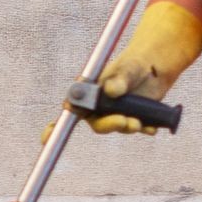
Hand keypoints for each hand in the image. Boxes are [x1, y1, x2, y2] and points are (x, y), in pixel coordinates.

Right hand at [40, 1, 201, 140]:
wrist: (156, 66)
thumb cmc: (135, 64)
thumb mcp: (129, 68)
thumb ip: (120, 79)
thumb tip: (111, 91)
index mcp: (90, 91)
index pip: (71, 109)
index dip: (55, 127)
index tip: (45, 138)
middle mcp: (99, 106)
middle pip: (97, 123)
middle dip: (109, 125)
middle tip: (124, 121)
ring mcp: (115, 113)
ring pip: (117, 127)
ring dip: (127, 127)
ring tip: (139, 122)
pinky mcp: (131, 119)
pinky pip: (135, 129)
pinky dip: (144, 129)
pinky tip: (152, 128)